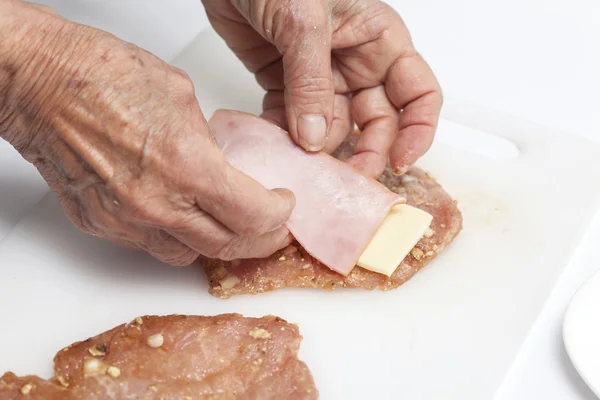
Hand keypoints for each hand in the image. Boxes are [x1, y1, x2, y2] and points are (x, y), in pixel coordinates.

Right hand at [0, 1, 294, 265]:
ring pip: (188, 255)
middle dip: (258, 240)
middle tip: (270, 227)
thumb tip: (222, 161)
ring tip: (229, 224)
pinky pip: (150, 246)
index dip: (278, 217)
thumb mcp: (181, 96)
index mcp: (186, 166)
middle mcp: (156, 204)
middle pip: (227, 247)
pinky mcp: (100, 225)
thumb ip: (209, 141)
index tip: (283, 205)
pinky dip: (175, 237)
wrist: (38, 82)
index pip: (252, 216)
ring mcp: (124, 221)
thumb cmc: (99, 75)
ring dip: (216, 243)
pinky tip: (183, 217)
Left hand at [202, 0, 441, 176]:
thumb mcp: (304, 19)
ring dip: (319, 149)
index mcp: (379, 40)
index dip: (418, 131)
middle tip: (347, 177)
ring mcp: (320, 77)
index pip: (418, 93)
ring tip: (302, 161)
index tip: (401, 161)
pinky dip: (285, 137)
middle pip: (377, 122)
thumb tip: (315, 137)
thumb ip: (311, 81)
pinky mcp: (285, 84)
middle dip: (366, 152)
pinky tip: (276, 143)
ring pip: (333, 128)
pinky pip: (293, 122)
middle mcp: (356, 63)